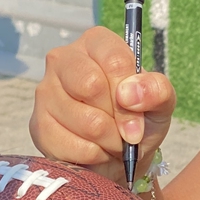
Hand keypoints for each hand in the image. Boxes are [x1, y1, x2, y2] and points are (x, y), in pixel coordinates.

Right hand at [30, 26, 175, 185]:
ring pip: (83, 120)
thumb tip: (128, 93)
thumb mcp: (161, 102)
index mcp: (96, 43)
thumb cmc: (139, 118)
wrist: (121, 157)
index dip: (131, 93)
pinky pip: (69, 145)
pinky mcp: (37, 124)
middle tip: (126, 132)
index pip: (114, 60)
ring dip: (108, 141)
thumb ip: (157, 90)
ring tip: (113, 140)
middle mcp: (64, 59)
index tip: (140, 119)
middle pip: (91, 85)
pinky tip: (95, 150)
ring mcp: (45, 91)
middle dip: (117, 118)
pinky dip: (91, 155)